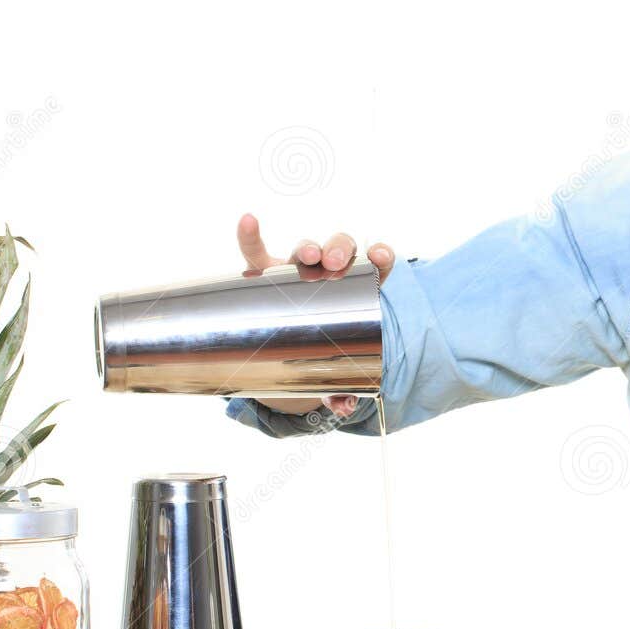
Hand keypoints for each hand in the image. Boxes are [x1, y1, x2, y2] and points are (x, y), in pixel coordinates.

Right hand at [237, 214, 395, 417]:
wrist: (288, 342)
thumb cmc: (320, 349)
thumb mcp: (331, 371)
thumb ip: (339, 389)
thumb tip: (343, 407)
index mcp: (356, 289)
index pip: (375, 265)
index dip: (380, 256)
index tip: (381, 257)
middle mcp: (328, 273)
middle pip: (339, 250)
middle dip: (340, 250)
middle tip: (336, 263)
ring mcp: (296, 271)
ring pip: (305, 250)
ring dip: (309, 247)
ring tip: (309, 255)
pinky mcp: (264, 274)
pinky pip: (255, 252)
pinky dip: (250, 236)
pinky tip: (249, 221)